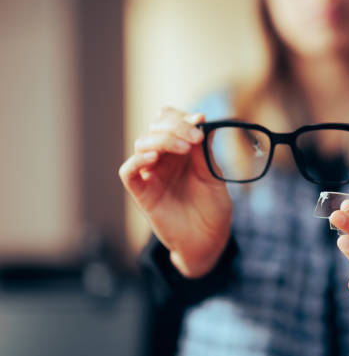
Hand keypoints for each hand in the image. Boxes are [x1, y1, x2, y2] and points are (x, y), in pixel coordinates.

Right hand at [118, 107, 232, 277]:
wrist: (209, 239)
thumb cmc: (213, 208)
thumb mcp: (214, 175)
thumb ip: (205, 151)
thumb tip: (202, 120)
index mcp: (181, 150)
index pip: (170, 120)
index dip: (182, 117)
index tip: (200, 120)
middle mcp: (163, 158)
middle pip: (155, 127)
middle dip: (175, 126)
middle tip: (195, 136)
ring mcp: (151, 174)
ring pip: (142, 144)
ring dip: (162, 140)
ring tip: (184, 148)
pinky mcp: (142, 193)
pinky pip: (128, 171)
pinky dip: (137, 160)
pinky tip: (154, 158)